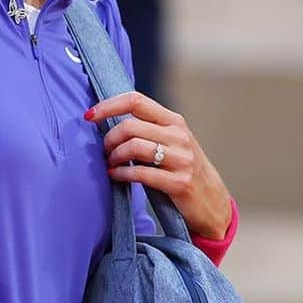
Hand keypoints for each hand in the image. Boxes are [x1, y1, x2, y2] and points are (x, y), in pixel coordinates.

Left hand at [86, 90, 232, 240]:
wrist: (212, 202)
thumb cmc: (183, 169)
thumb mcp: (171, 142)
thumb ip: (148, 129)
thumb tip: (108, 119)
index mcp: (174, 121)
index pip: (136, 100)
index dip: (108, 105)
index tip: (89, 115)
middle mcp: (179, 136)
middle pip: (130, 126)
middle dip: (109, 139)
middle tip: (103, 151)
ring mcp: (181, 159)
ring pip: (134, 147)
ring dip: (114, 156)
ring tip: (110, 163)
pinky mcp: (179, 182)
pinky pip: (141, 173)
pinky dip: (122, 174)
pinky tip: (116, 176)